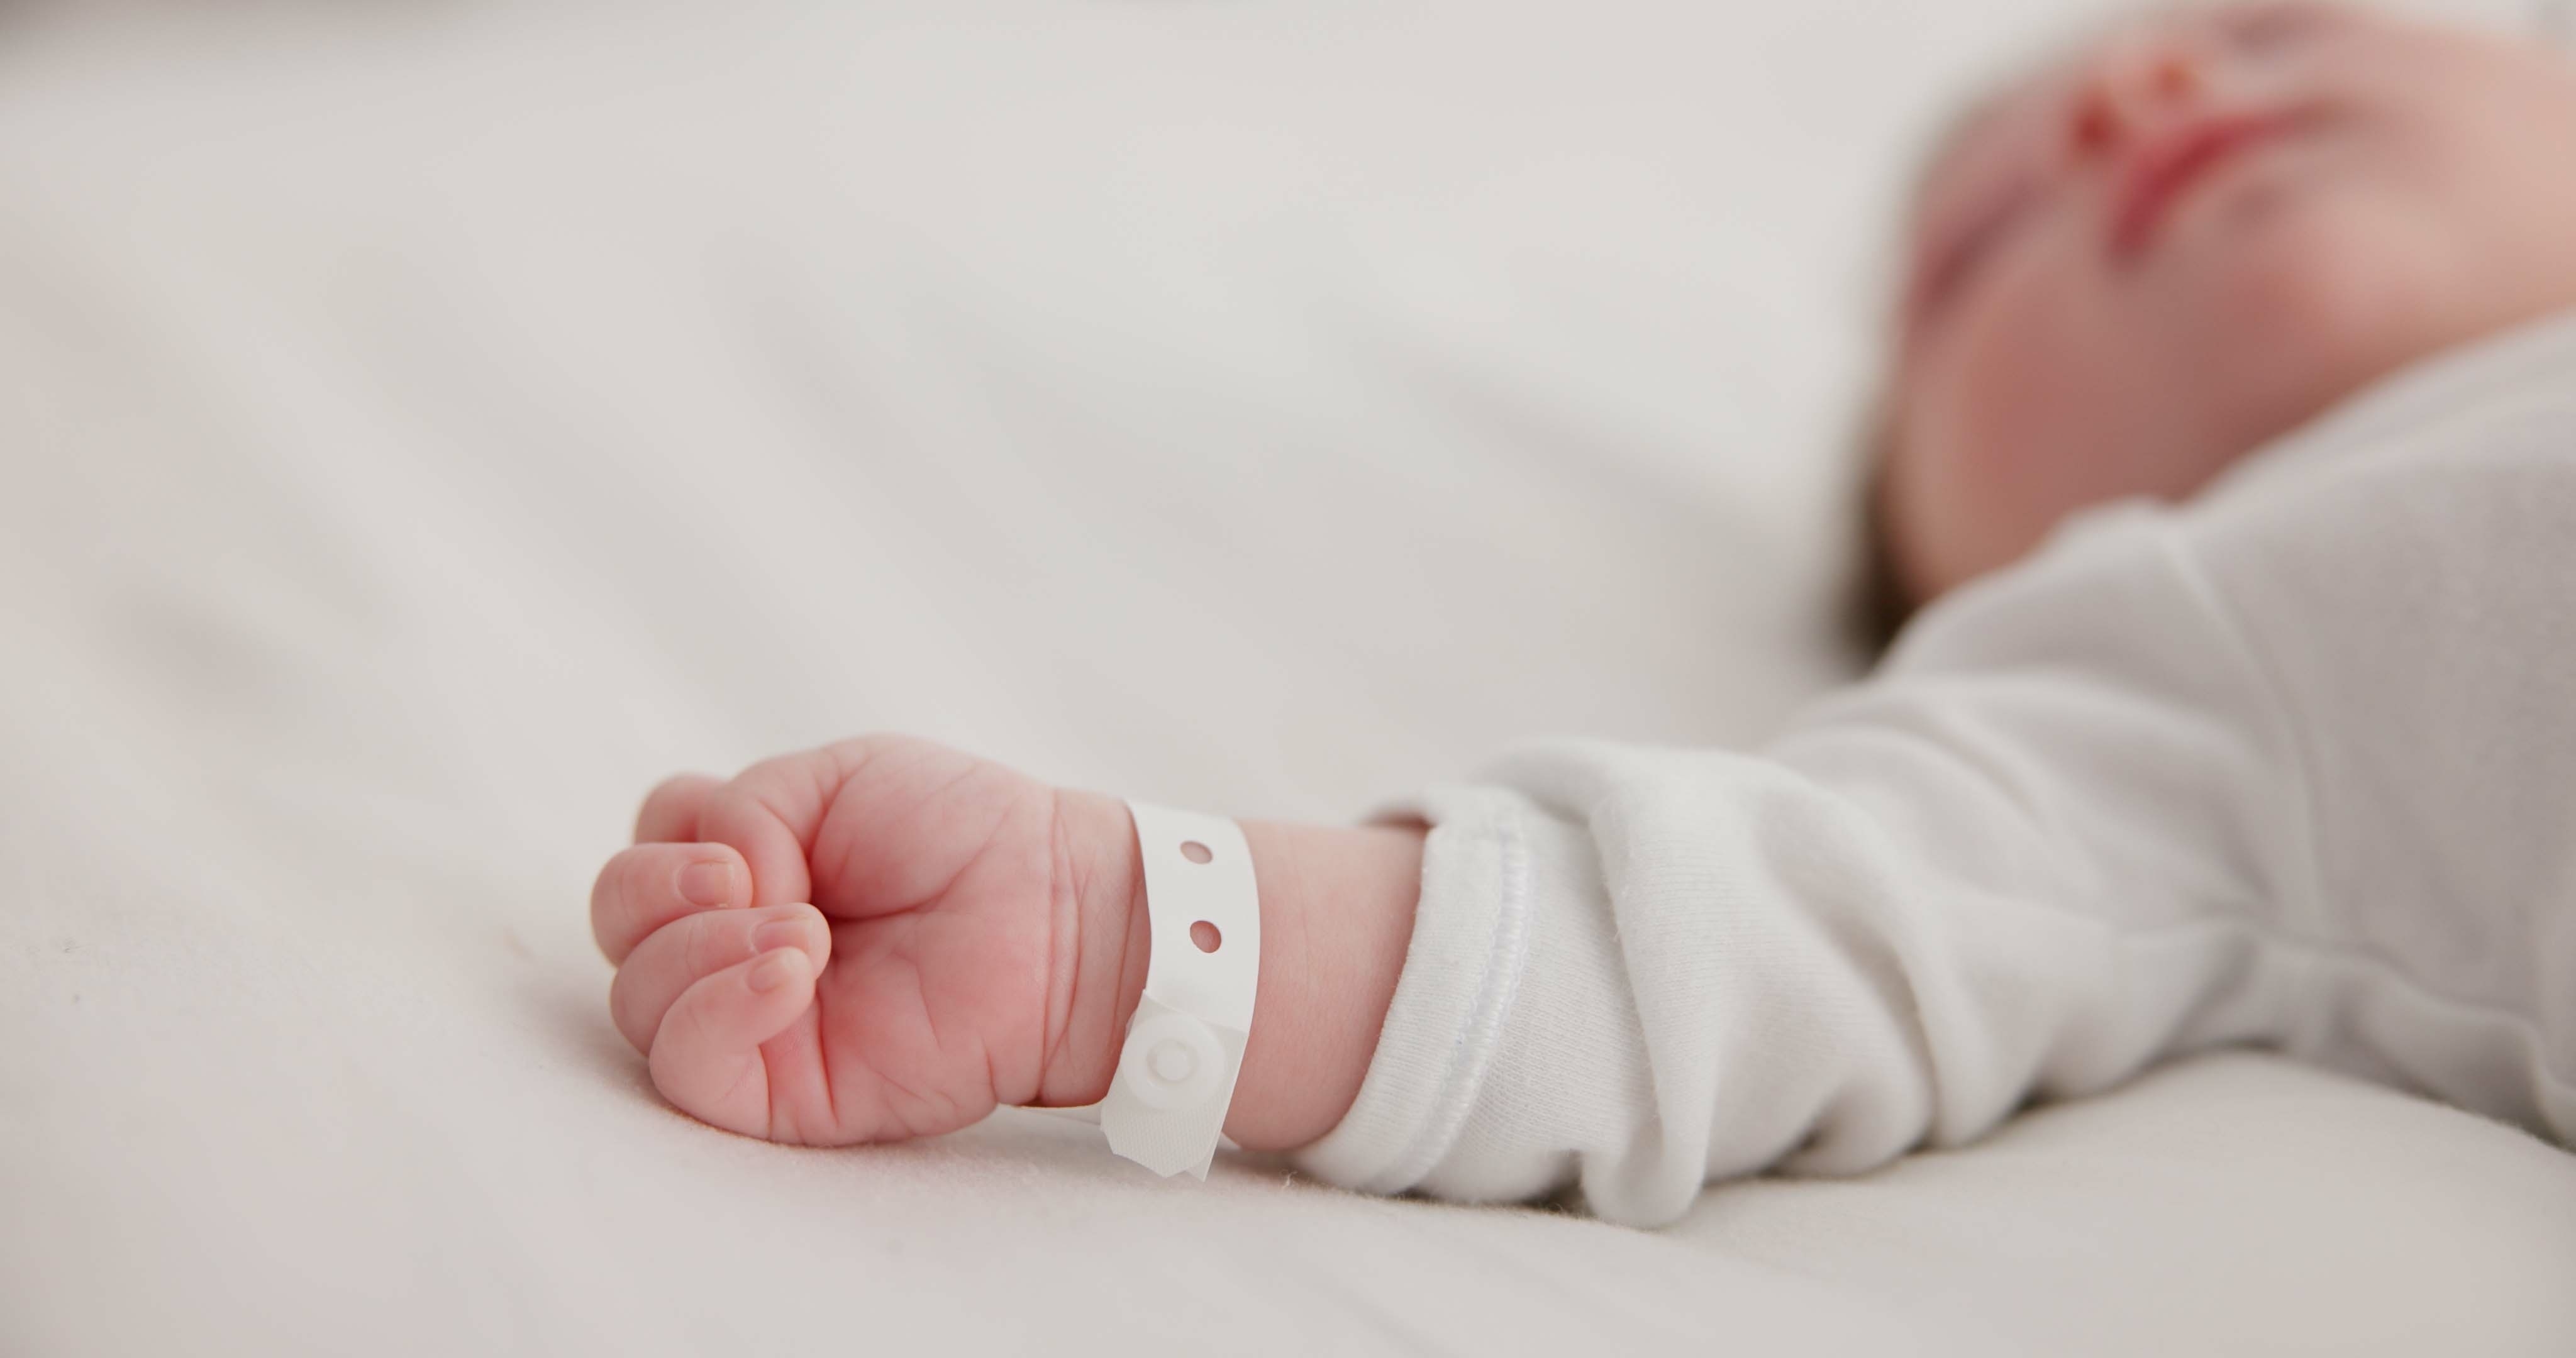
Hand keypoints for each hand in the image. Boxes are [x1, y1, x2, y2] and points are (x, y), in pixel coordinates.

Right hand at [588, 735, 1144, 1143]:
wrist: (1051, 907)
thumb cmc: (961, 833)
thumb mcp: (832, 777)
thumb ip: (738, 811)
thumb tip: (711, 888)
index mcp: (742, 867)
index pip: (642, 854)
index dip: (671, 840)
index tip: (753, 840)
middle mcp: (732, 944)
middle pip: (620, 926)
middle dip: (656, 891)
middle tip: (752, 879)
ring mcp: (754, 1021)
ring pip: (637, 1000)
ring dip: (699, 949)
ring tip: (802, 932)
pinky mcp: (781, 1091)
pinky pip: (688, 1069)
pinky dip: (717, 1010)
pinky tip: (788, 975)